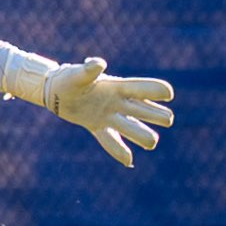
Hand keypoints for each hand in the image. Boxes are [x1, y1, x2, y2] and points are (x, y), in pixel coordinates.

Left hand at [42, 58, 175, 167]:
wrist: (57, 91)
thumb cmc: (70, 79)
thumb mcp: (77, 74)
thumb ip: (88, 70)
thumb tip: (98, 63)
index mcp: (118, 87)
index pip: (143, 88)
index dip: (158, 90)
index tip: (168, 94)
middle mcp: (119, 103)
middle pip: (146, 111)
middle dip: (158, 115)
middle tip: (167, 119)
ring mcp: (110, 116)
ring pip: (132, 128)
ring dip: (143, 135)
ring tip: (152, 142)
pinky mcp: (98, 127)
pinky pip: (111, 141)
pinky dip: (119, 151)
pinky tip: (129, 162)